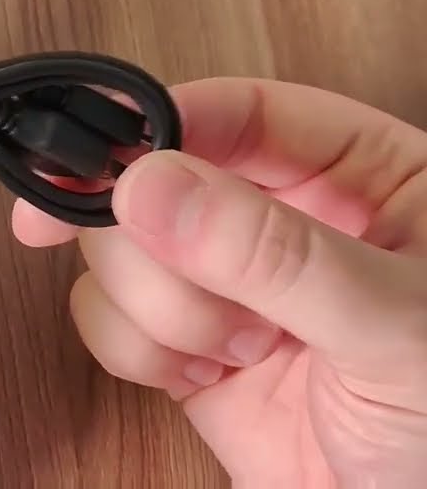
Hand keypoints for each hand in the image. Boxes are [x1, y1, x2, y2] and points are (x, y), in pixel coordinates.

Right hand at [14, 78, 426, 487]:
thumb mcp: (389, 325)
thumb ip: (274, 252)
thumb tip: (151, 186)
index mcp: (360, 176)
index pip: (243, 112)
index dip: (162, 126)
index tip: (99, 161)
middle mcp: (283, 219)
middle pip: (157, 177)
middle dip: (160, 246)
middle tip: (204, 294)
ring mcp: (226, 283)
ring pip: (119, 247)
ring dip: (155, 309)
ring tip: (235, 351)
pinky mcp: (183, 344)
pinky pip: (105, 314)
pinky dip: (136, 352)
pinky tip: (203, 377)